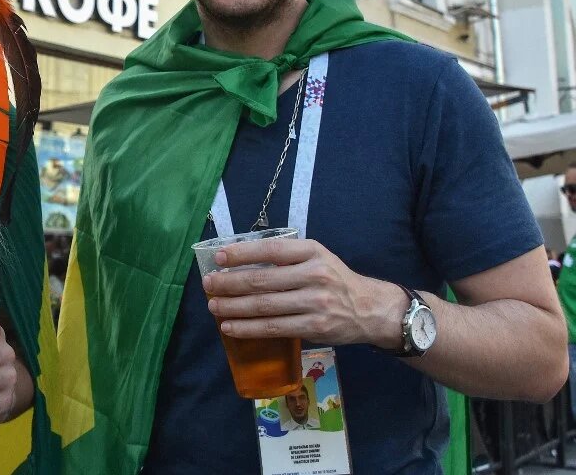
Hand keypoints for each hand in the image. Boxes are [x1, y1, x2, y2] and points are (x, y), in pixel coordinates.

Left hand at [202, 238, 404, 346]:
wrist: (370, 309)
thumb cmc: (335, 280)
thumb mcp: (317, 257)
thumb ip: (286, 258)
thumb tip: (241, 262)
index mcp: (312, 252)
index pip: (271, 251)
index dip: (242, 253)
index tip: (219, 257)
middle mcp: (314, 275)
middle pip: (263, 281)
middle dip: (230, 283)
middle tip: (209, 284)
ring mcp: (315, 303)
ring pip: (265, 306)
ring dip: (234, 307)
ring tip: (213, 307)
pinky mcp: (314, 327)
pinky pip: (274, 328)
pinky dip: (248, 328)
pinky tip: (230, 327)